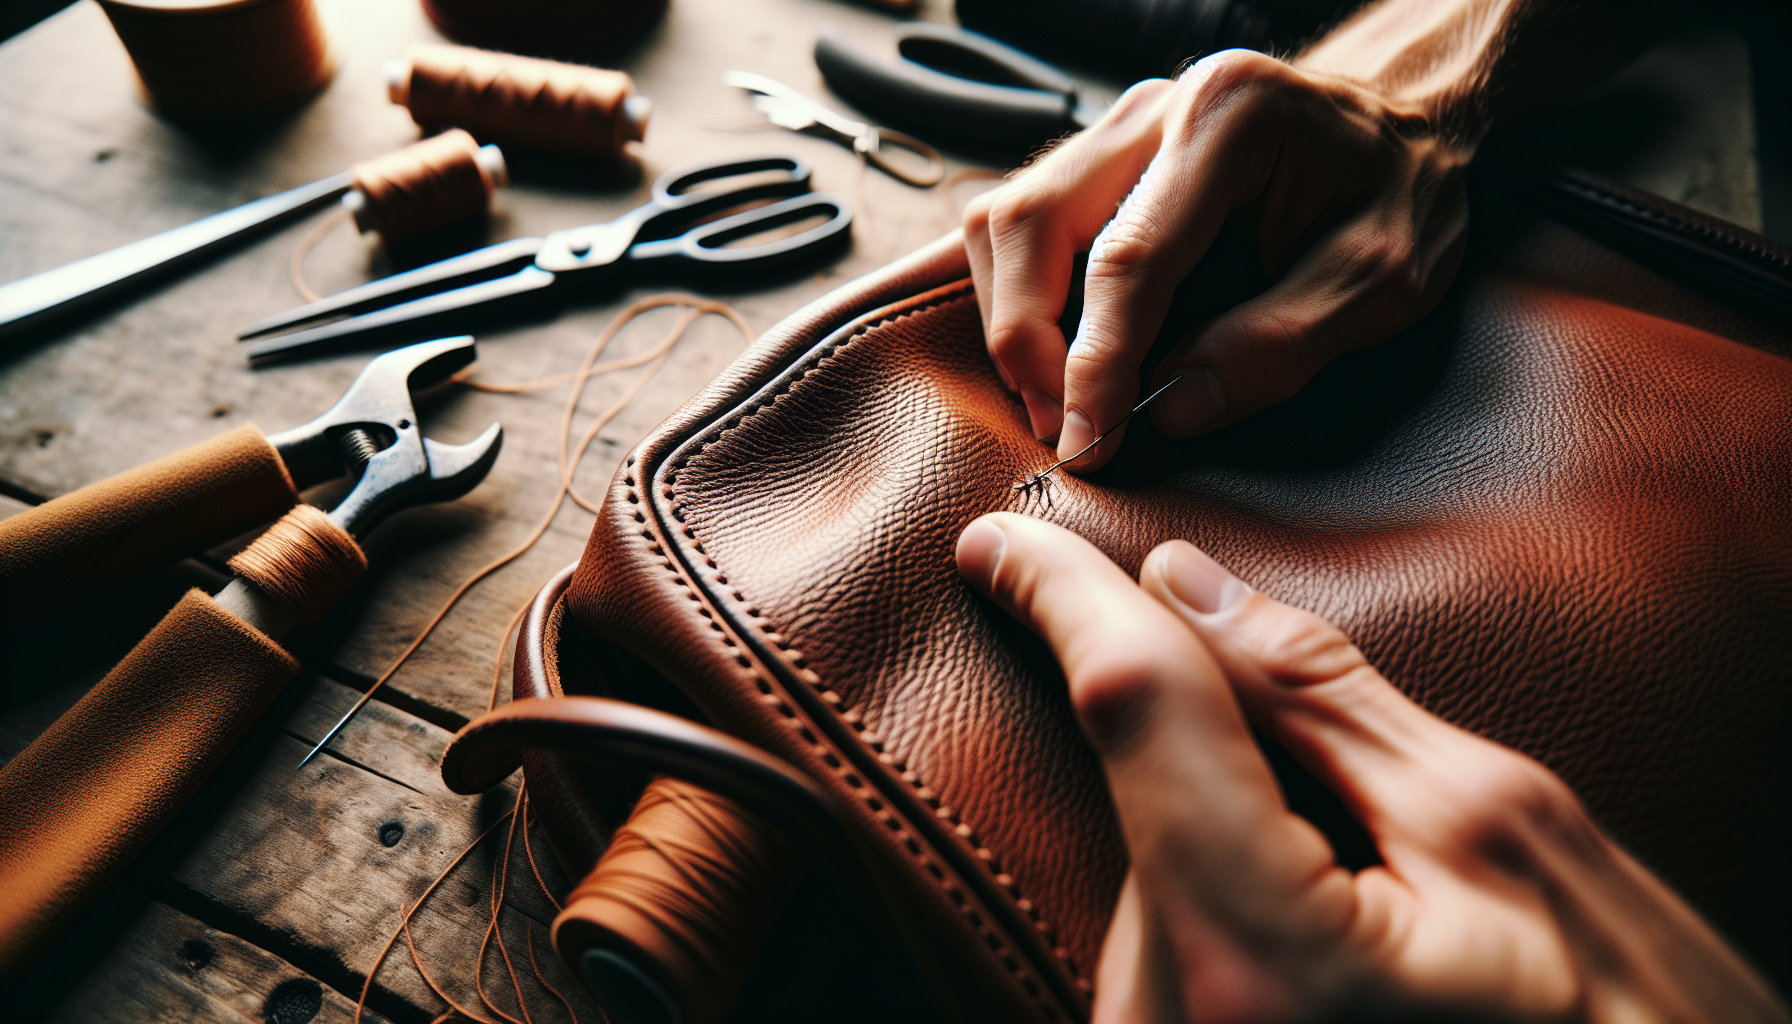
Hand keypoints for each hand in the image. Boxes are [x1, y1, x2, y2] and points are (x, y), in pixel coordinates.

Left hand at [954, 513, 1788, 1023]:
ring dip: (1212, 804)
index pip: (1133, 715)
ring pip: (1143, 852)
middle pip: (1136, 788)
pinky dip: (1214, 872)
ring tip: (1359, 862)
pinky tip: (1312, 898)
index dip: (1070, 600)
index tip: (1007, 537)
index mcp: (1261, 960)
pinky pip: (1161, 920)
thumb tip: (1179, 585)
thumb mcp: (1492, 822)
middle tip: (1314, 738)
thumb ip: (1319, 696)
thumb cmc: (1613, 1015)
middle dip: (1189, 713)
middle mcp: (1172, 1023)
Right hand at [962, 49, 1469, 471]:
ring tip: (1054, 396)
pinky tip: (1035, 345)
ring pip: (1003, 218)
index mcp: (1229, 119)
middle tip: (1063, 426)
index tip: (1088, 444)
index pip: (1125, 258)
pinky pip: (1015, 220)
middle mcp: (1155, 108)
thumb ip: (1282, 344)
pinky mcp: (1098, 161)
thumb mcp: (1384, 281)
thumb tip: (1171, 410)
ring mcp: (1116, 129)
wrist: (1403, 133)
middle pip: (1029, 222)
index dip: (1093, 364)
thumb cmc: (1402, 197)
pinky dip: (1006, 288)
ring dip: (1008, 318)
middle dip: (1025, 339)